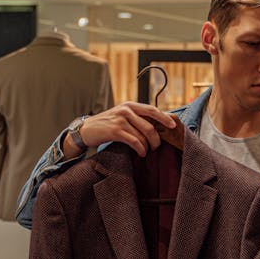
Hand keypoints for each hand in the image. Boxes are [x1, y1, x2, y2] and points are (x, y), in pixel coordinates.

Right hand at [62, 102, 176, 158]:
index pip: (152, 110)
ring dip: (148, 146)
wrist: (85, 130)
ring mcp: (120, 119)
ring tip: (146, 152)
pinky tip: (141, 153)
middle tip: (157, 147)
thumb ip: (136, 118)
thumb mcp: (122, 116)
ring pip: (143, 135)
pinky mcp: (115, 130)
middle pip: (150, 125)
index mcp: (130, 105)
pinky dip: (140, 149)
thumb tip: (157, 127)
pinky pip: (134, 141)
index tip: (174, 125)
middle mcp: (126, 110)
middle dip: (156, 139)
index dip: (165, 118)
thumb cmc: (107, 125)